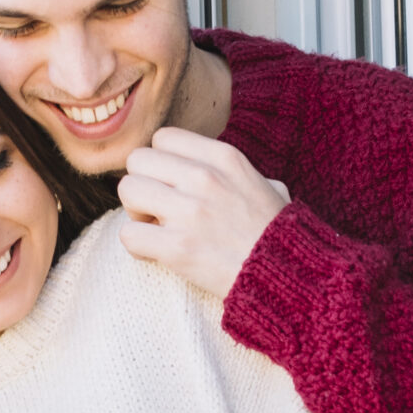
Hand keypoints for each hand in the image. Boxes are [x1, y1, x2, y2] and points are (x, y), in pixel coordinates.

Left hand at [115, 128, 290, 298]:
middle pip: (137, 159)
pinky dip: (136, 246)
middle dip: (142, 184)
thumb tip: (211, 167)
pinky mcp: (178, 248)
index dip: (160, 162)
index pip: (163, 137)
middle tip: (159, 209)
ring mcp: (190, 212)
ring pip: (127, 190)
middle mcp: (205, 178)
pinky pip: (128, 234)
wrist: (285, 275)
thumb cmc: (274, 233)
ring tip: (157, 228)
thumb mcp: (264, 184)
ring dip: (135, 212)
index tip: (173, 185)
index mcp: (224, 157)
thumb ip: (232, 170)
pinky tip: (156, 253)